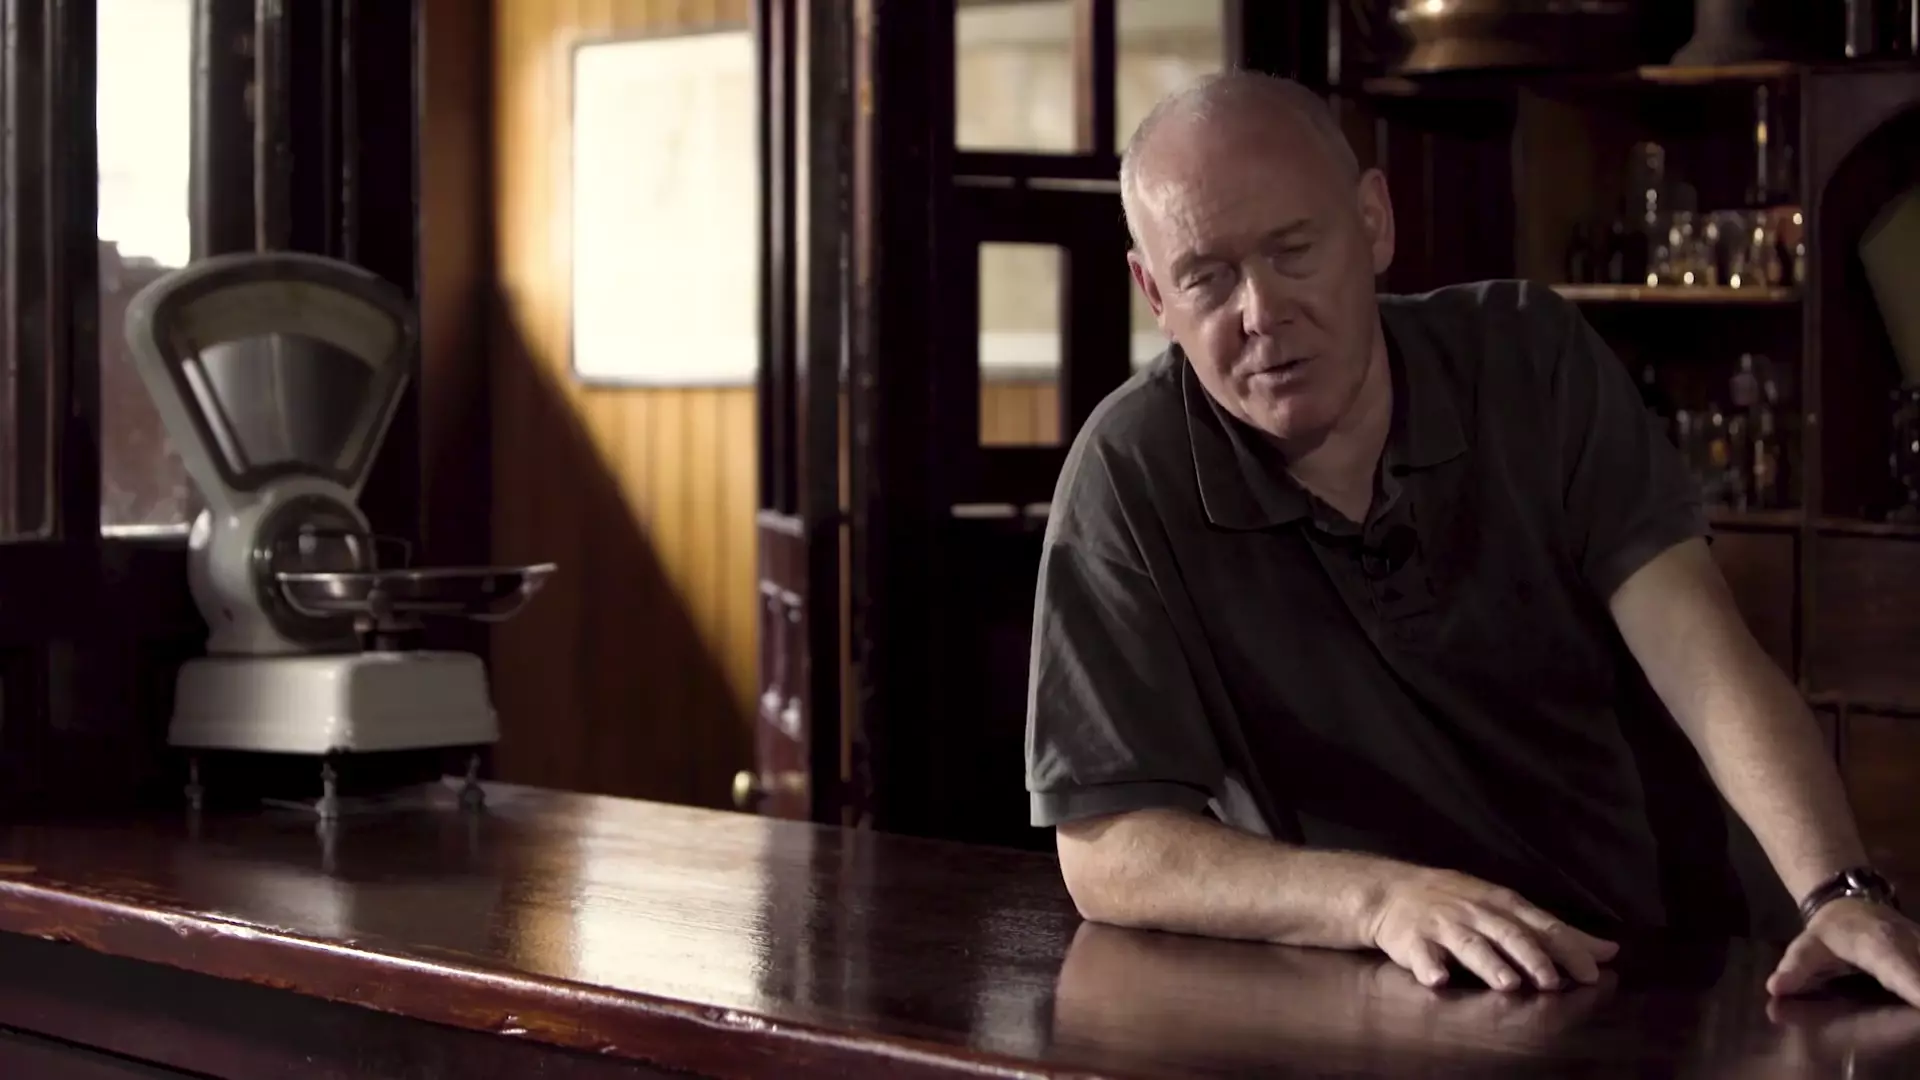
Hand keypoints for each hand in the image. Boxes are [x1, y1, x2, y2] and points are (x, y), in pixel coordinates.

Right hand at [1366, 868, 1617, 991]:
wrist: (1391, 891)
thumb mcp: (1507, 908)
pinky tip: (1436, 979)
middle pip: (1508, 934)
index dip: (1566, 948)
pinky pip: (1420, 954)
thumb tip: (1609, 952)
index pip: (1541, 926)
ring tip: (1507, 983)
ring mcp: (1443, 925)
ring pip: (1470, 944)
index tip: (1592, 972)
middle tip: (1552, 982)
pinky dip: (1428, 966)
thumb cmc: (1458, 901)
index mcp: (1502, 905)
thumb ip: (1555, 933)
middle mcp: (1476, 913)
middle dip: (1532, 957)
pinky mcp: (1412, 940)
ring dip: (1489, 963)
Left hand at [1767, 899, 1919, 1007]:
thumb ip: (1796, 968)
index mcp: (1879, 945)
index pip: (1902, 970)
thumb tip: (1776, 988)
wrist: (1854, 902)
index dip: (1917, 987)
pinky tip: (1916, 1000)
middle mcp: (1911, 946)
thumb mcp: (1808, 945)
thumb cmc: (1831, 930)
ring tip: (1915, 1010)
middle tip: (1914, 1015)